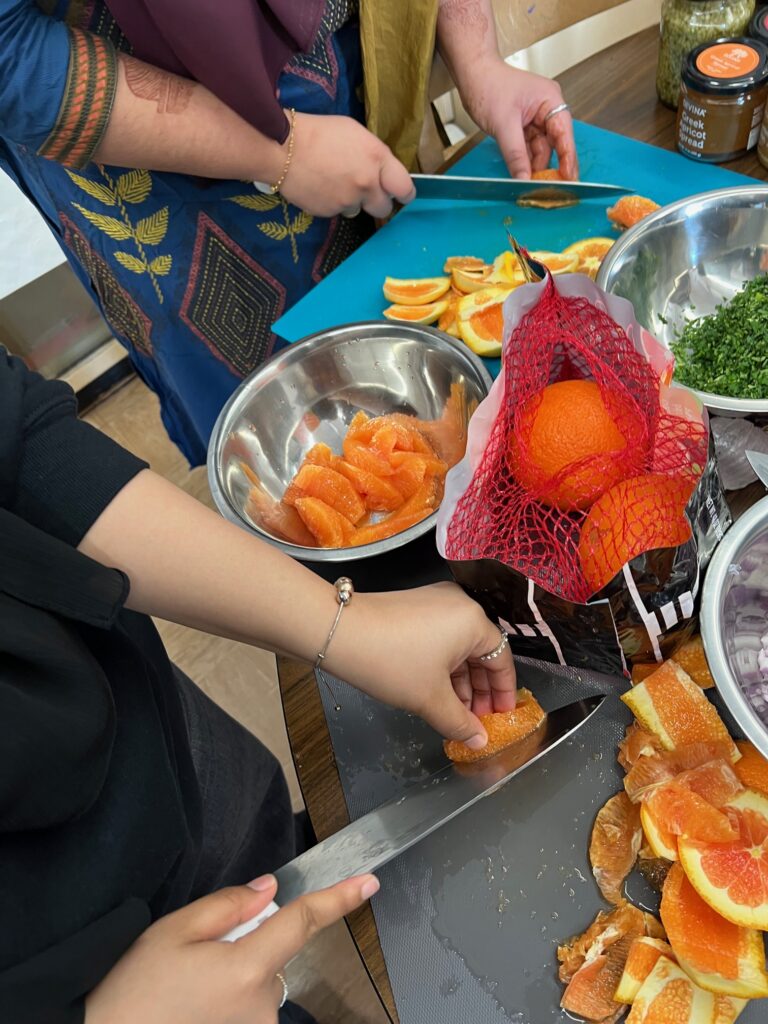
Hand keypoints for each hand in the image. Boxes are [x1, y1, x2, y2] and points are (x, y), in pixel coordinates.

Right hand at [84, 873, 377, 1023]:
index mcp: (246, 968)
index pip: (303, 922)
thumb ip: (228, 906)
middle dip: (249, 943)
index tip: (368, 883)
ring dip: (239, 976)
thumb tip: (269, 890)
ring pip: (262, 984)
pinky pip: (252, 1010)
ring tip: (189, 989)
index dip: (338, 899)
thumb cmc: (131, 990)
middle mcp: (261, 1006)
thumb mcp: (172, 931)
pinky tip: (197, 1007)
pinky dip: (233, 1000)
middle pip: (274, 953)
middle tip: (197, 957)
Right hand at [280, 113, 415, 218]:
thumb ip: (374, 156)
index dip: (404, 193)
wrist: (283, 148)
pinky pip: (337, 212)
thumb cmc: (319, 132)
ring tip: (334, 182)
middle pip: (384, 208)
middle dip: (377, 201)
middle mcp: (367, 184)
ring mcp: (348, 201)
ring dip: (351, 201)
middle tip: (365, 190)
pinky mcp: (330, 213)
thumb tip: (381, 172)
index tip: (401, 194)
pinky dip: (332, 203)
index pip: (405, 188)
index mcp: (377, 159)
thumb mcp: (355, 133)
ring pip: (358, 210)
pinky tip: (320, 186)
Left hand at [327, 582, 516, 750]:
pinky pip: (440, 639)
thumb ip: (460, 723)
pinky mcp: (414, 607)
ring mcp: (435, 602)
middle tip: (477, 721)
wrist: (340, 633)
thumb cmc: (392, 661)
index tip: (502, 717)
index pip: (502, 659)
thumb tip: (479, 741)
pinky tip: (435, 692)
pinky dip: (442, 666)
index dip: (504, 692)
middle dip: (480, 690)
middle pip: (481, 652)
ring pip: (458, 647)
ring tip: (454, 713)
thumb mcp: (431, 699)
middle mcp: (459, 605)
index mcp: (473, 620)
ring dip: (460, 682)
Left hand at [459, 60, 577, 179]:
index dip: (568, 158)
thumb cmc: (489, 85)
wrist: (472, 75)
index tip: (569, 179)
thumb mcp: (504, 124)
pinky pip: (528, 150)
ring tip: (534, 187)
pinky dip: (526, 163)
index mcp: (550, 101)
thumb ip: (516, 154)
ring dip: (536, 168)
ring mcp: (535, 120)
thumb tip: (523, 178)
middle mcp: (547, 110)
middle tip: (552, 191)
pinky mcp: (523, 128)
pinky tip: (524, 177)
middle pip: (555, 145)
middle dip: (552, 167)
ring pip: (541, 150)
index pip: (564, 134)